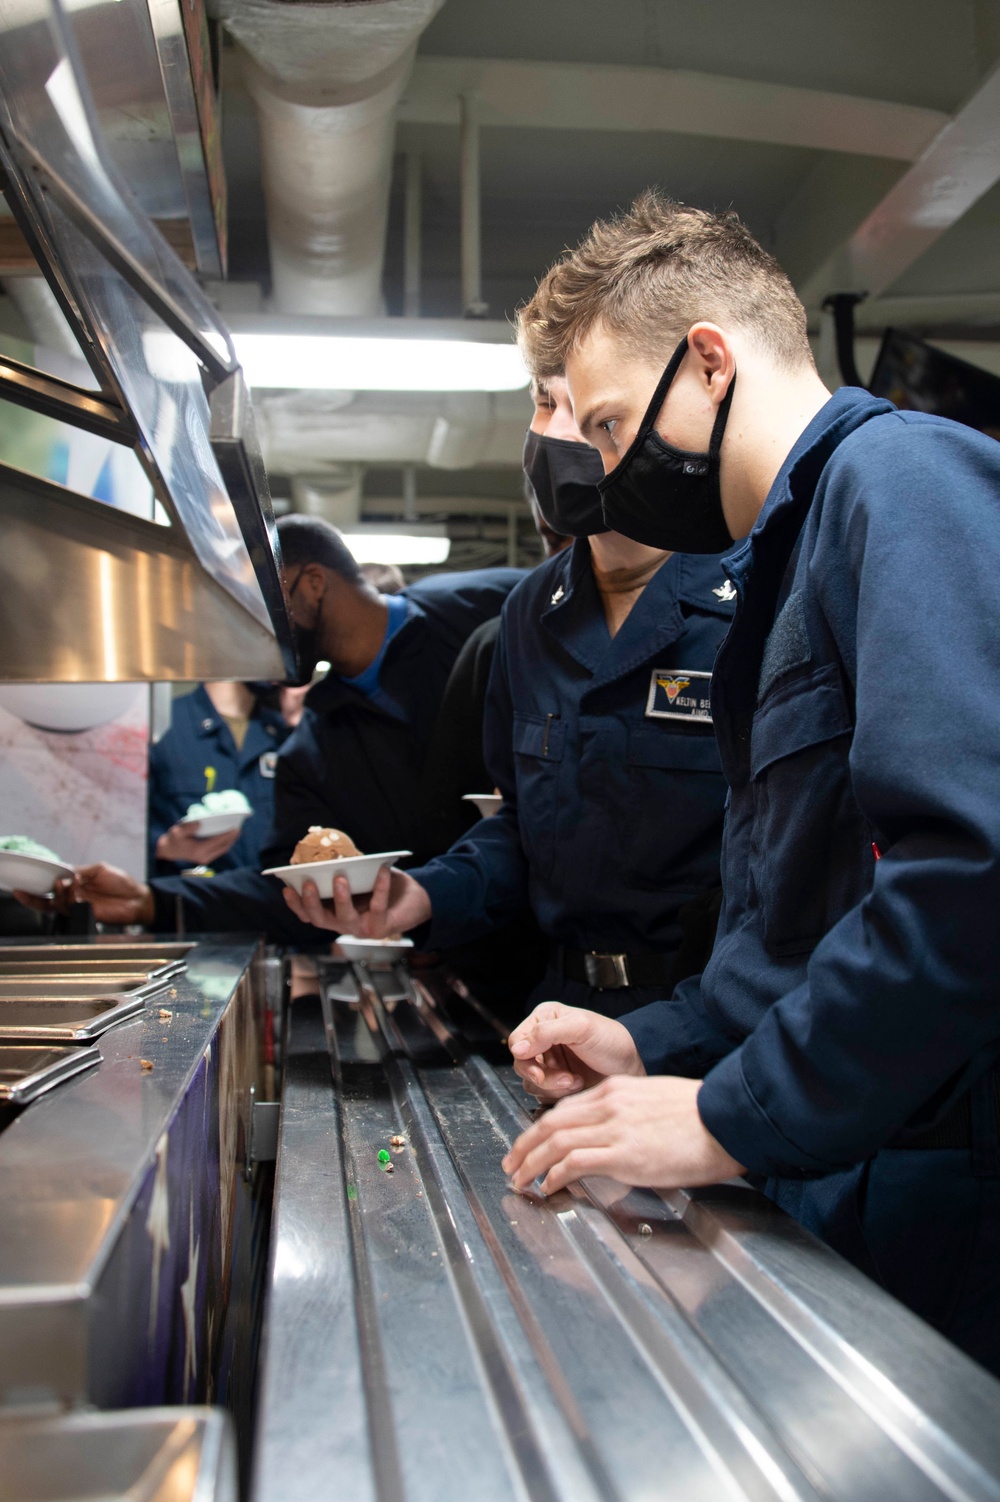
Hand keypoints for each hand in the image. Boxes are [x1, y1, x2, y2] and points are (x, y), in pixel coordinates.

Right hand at [156, 822, 239, 864]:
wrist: (168, 851)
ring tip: (236, 831)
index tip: (235, 827)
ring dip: (230, 841)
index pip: (217, 841)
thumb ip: (189, 827)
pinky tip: (228, 836)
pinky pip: (219, 851)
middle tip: (239, 827)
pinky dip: (225, 844)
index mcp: (199, 849)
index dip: (228, 835)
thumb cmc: (173, 839)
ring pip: (223, 850)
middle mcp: (204, 856)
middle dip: (232, 838)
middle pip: (223, 847)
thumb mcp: (177, 831)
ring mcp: (205, 859)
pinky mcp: (206, 859)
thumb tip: (200, 822)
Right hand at [281, 864, 431, 935]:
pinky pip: (378, 906)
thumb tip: (329, 851)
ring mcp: (361, 928)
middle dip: (311, 903)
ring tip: (339, 879)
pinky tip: (382, 871)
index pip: (308, 914)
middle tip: (307, 883)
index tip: (286, 888)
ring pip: (344, 918)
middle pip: (320, 920)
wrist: (412, 901)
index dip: (295, 905)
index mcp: (333, 914)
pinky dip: (380, 888)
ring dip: (340, 899)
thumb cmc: (380, 888)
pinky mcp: (381, 927)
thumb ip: (343, 871)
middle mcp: (343, 925)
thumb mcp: (358, 878)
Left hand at [502, 1076, 743, 1195]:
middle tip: (512, 1163)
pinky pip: (574, 1163)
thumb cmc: (700, 1115)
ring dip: (531, 1163)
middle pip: (550, 1123)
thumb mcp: (655, 1101)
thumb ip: (629, 1115)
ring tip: (520, 1180)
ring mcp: (614, 1129)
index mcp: (616, 1090)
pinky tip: (548, 1186)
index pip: (565, 1108)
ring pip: (555, 1142)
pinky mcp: (623, 1155)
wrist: (725, 1121)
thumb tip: (616, 1137)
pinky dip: (554, 1175)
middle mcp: (609, 1105)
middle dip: (524, 1145)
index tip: (531, 1144)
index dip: (542, 1129)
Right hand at [508, 1002, 644, 1101]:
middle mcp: (543, 1041)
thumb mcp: (581, 1028)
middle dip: (544, 1076)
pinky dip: (558, 1096)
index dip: (526, 1058)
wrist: (632, 1067)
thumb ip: (547, 1033)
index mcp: (545, 1020)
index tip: (539, 1070)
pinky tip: (577, 1087)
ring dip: (553, 1087)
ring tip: (576, 1081)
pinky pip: (543, 1095)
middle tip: (566, 1079)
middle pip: (522, 1065)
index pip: (518, 1041)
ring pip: (531, 1083)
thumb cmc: (612, 1041)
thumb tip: (518, 1047)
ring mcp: (549, 1063)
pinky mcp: (556, 1084)